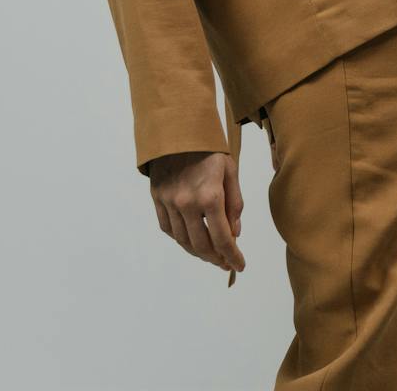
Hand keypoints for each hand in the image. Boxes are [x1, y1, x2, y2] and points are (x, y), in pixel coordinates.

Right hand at [146, 150, 245, 274]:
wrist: (178, 130)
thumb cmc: (209, 150)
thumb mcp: (230, 172)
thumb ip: (234, 204)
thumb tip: (235, 233)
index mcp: (210, 196)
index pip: (222, 239)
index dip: (232, 257)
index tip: (239, 266)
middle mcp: (187, 204)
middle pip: (201, 245)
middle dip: (216, 258)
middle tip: (226, 263)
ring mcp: (169, 203)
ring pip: (183, 241)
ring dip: (198, 253)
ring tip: (211, 255)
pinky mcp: (157, 199)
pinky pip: (168, 229)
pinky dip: (181, 239)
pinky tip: (192, 240)